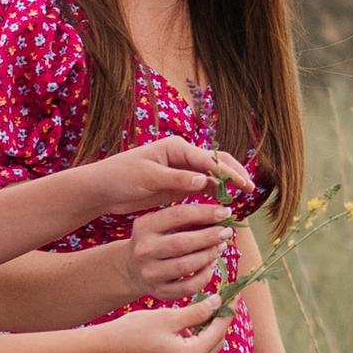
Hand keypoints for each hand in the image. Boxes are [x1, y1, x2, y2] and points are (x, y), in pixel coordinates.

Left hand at [83, 137, 251, 221]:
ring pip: (212, 176)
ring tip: (241, 199)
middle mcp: (182, 156)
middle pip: (216, 162)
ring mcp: (181, 170)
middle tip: (250, 190)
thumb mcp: (148, 177)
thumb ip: (177, 179)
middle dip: (234, 174)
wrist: (103, 188)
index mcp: (176, 148)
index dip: (228, 172)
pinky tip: (223, 204)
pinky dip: (215, 193)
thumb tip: (204, 182)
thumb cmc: (121, 177)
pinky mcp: (178, 185)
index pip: (209, 159)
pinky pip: (202, 187)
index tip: (243, 184)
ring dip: (226, 185)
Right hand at [95, 295, 230, 352]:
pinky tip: (185, 329)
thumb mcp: (169, 317)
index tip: (232, 296)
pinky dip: (193, 345)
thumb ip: (197, 312)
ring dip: (205, 335)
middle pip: (215, 344)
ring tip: (199, 313)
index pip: (218, 331)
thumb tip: (218, 303)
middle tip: (217, 303)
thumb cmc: (135, 331)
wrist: (105, 351)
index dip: (226, 312)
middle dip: (217, 324)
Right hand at [124, 200, 235, 299]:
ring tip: (220, 247)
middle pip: (182, 243)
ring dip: (209, 255)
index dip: (206, 213)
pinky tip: (210, 266)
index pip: (178, 215)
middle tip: (226, 232)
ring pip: (187, 265)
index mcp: (144, 227)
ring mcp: (150, 273)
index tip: (225, 213)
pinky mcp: (160, 291)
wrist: (133, 268)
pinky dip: (204, 276)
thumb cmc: (157, 240)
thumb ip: (187, 218)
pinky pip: (189, 286)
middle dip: (210, 236)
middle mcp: (144, 250)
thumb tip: (221, 215)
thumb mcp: (162, 224)